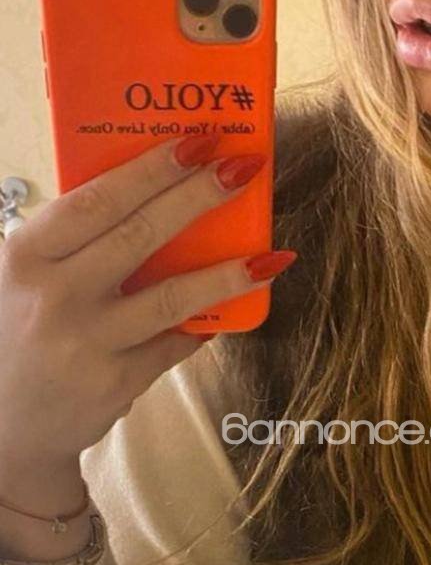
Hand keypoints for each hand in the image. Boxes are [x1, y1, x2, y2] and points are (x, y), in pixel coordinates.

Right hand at [0, 133, 296, 465]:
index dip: (151, 170)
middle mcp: (53, 297)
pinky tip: (234, 306)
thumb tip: (157, 188)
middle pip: (139, 236)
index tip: (197, 142)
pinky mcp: (115, 384)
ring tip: (270, 255)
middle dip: (197, 197)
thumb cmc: (22, 328)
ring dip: (227, 273)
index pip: (96, 201)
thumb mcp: (25, 275)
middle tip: (243, 169)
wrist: (6, 422)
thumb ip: (73, 239)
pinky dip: (203, 322)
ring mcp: (86, 344)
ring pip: (170, 297)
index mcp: (27, 256)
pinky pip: (174, 343)